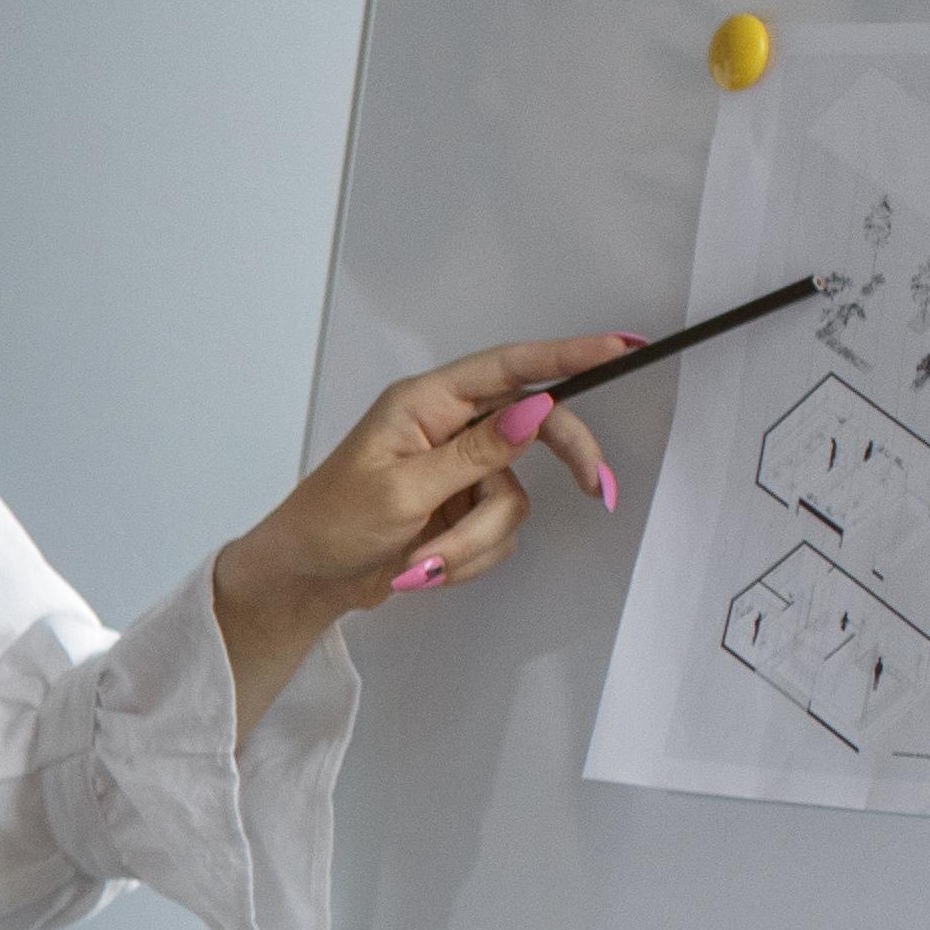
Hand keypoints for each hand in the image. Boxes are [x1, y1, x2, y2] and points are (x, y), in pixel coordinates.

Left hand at [211, 334, 631, 716]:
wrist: (306, 582)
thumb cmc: (333, 524)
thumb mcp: (401, 491)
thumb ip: (474, 454)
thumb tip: (535, 410)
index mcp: (427, 403)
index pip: (510, 367)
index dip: (569, 354)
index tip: (623, 348)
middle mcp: (449, 427)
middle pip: (536, 429)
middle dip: (558, 464)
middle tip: (594, 491)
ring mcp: (460, 471)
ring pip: (515, 498)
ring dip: (473, 541)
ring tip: (420, 563)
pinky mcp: (463, 510)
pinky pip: (499, 533)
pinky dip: (467, 557)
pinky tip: (422, 569)